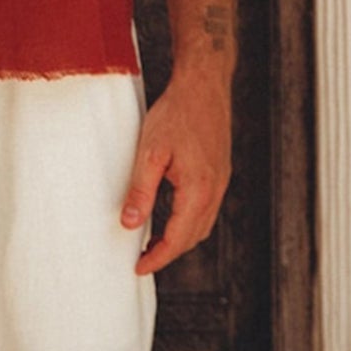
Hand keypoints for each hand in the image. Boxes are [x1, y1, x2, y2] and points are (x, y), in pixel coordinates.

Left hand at [120, 68, 231, 275]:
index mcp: (198, 189)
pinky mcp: (220, 170)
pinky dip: (190, 220)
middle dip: (169, 253)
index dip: (157, 258)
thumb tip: (130, 224)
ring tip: (155, 241)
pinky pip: (207, 207)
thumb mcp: (150, 152)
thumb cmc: (177, 112)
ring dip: (181, 238)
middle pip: (193, 237)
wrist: (204, 83)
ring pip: (203, 224)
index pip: (177, 239)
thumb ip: (141, 191)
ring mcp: (221, 180)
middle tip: (144, 258)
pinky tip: (174, 213)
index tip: (139, 267)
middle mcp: (214, 189)